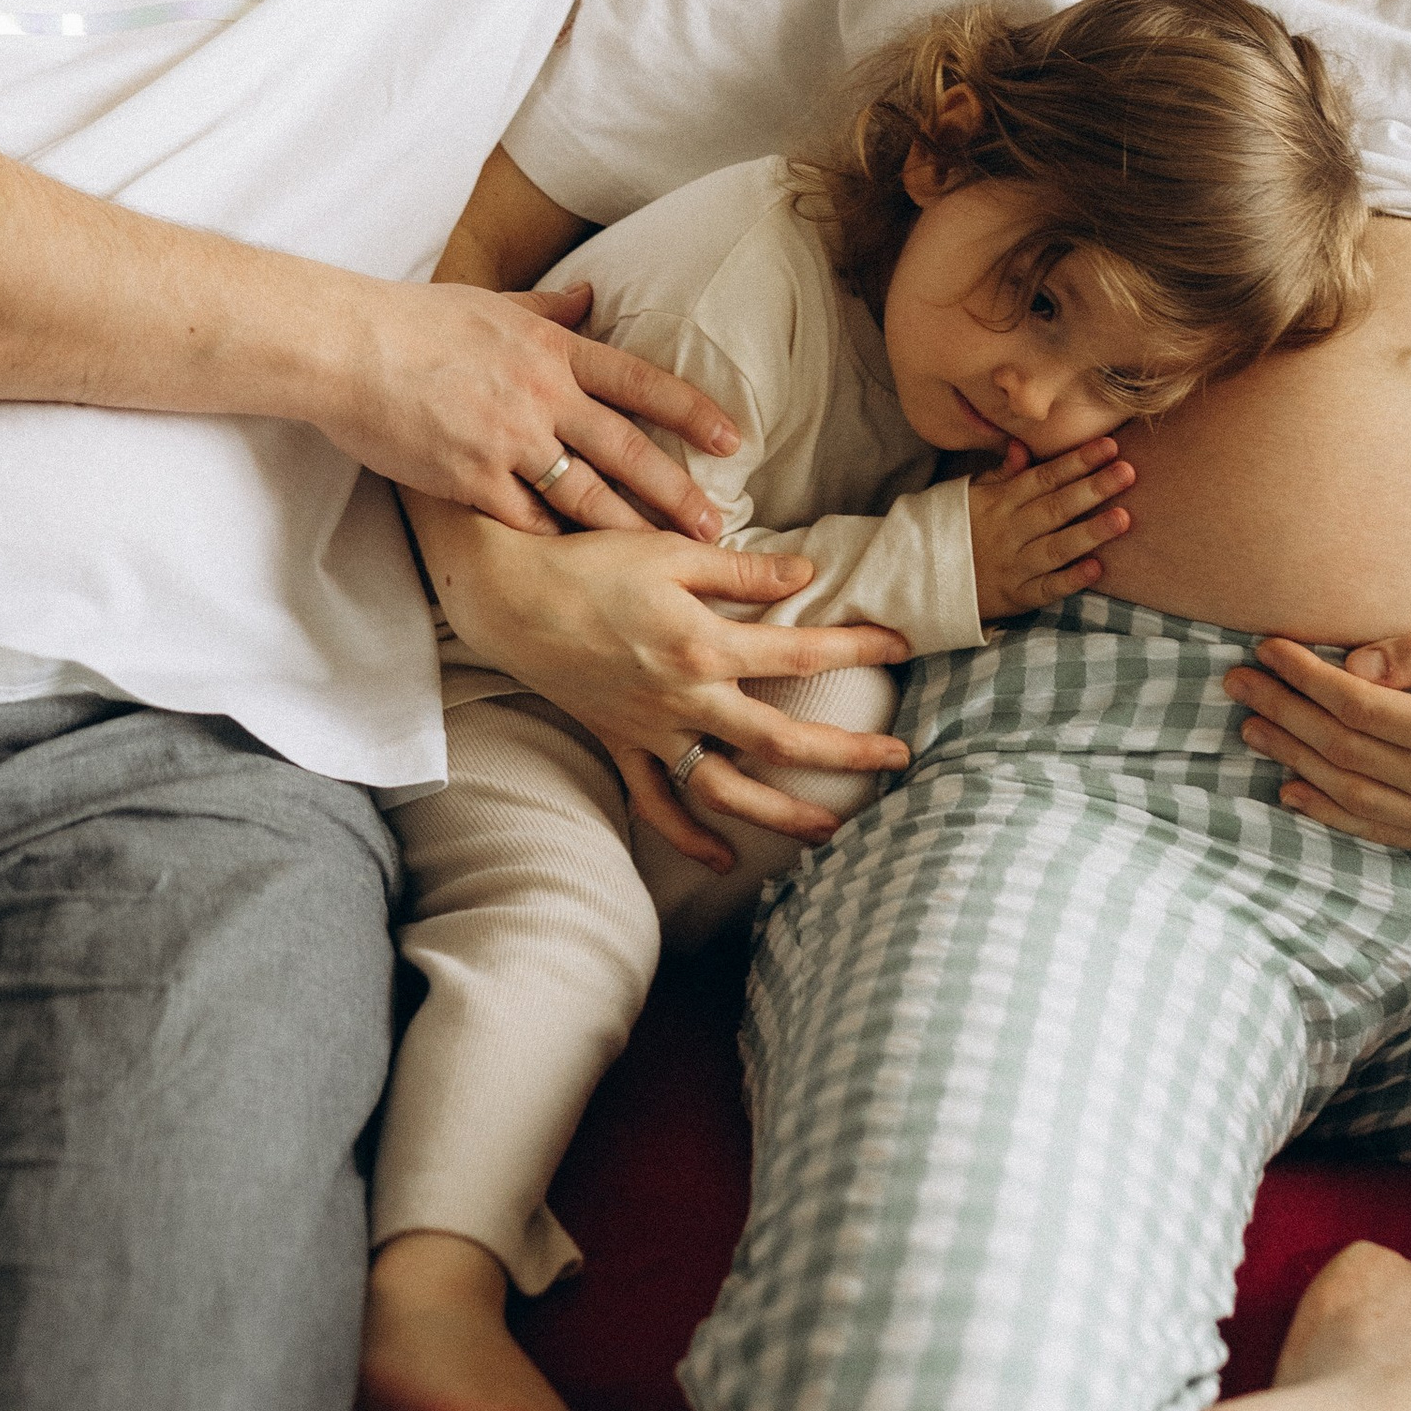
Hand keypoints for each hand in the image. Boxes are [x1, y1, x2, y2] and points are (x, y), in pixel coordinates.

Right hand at [329, 276, 739, 533]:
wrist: (349, 347)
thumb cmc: (414, 320)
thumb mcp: (492, 303)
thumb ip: (547, 307)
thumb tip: (589, 295)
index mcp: (553, 348)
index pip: (640, 382)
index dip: (690, 412)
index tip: (730, 439)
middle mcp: (543, 395)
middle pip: (627, 450)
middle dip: (676, 491)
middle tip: (716, 522)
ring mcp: (509, 440)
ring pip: (586, 495)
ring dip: (630, 529)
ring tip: (666, 557)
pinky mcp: (472, 479)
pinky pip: (528, 520)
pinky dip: (557, 541)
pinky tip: (583, 567)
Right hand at [418, 512, 911, 872]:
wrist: (508, 595)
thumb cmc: (590, 560)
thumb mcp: (671, 553)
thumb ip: (741, 571)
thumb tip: (805, 576)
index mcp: (703, 644)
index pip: (800, 650)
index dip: (857, 648)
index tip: (902, 646)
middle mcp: (684, 698)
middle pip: (781, 739)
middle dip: (846, 753)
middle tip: (898, 759)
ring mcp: (651, 729)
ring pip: (726, 789)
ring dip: (782, 813)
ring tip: (831, 828)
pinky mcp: (620, 744)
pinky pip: (656, 803)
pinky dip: (689, 837)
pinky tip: (724, 858)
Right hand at [966, 438, 1133, 615]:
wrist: (923, 578)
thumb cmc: (957, 530)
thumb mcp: (970, 495)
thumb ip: (1002, 473)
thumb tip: (1023, 446)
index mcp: (999, 501)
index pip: (1044, 477)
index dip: (1077, 461)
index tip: (1109, 447)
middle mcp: (1009, 531)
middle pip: (1056, 507)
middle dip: (1093, 488)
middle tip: (1128, 472)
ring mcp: (1014, 565)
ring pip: (1056, 547)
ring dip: (1090, 532)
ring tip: (1124, 518)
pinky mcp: (1017, 596)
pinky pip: (1046, 588)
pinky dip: (1070, 579)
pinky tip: (1096, 569)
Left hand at [1220, 630, 1410, 853]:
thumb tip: (1355, 662)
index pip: (1360, 708)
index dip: (1307, 678)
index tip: (1268, 648)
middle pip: (1345, 752)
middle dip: (1285, 713)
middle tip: (1238, 684)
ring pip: (1352, 796)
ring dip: (1294, 761)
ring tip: (1251, 728)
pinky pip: (1379, 831)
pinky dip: (1331, 813)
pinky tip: (1293, 791)